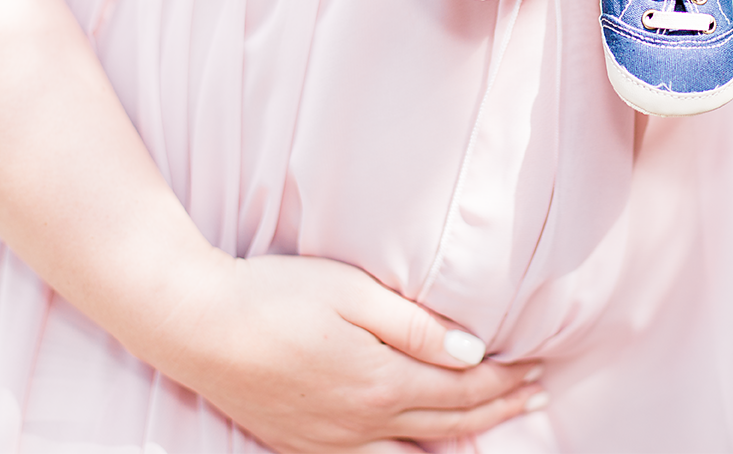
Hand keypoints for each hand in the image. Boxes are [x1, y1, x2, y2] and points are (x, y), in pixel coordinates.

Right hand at [152, 254, 543, 452]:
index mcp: (381, 384)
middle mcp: (361, 424)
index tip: (537, 369)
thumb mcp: (353, 294)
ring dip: (460, 443)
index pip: (463, 390)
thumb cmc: (275, 296)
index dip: (506, 381)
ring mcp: (329, 441)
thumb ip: (415, 326)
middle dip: (498, 411)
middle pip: (448, 426)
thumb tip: (471, 353)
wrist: (195, 326)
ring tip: (492, 432)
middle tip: (536, 398)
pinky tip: (414, 452)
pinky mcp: (299, 444)